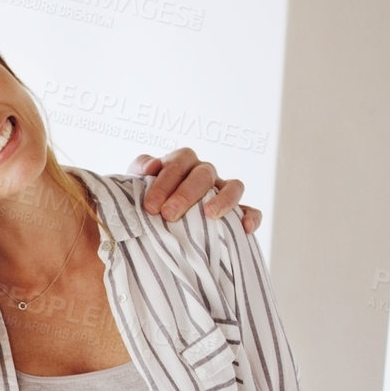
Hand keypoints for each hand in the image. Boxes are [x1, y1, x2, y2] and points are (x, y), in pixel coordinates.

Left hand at [129, 148, 261, 233]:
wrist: (156, 221)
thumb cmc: (148, 201)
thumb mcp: (137, 184)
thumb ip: (139, 169)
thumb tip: (151, 166)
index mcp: (181, 163)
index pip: (178, 162)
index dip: (165, 182)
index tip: (151, 206)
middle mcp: (204, 173)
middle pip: (203, 174)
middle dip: (186, 194)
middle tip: (169, 215)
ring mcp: (222, 191)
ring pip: (234, 186)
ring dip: (223, 199)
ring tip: (210, 215)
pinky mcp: (236, 211)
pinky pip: (251, 209)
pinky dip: (252, 216)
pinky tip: (246, 228)